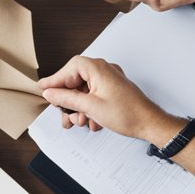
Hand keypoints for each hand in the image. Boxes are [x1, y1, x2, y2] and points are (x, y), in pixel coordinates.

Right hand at [38, 55, 180, 139]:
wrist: (150, 124)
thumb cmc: (129, 114)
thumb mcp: (90, 107)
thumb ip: (66, 99)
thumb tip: (50, 93)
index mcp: (99, 69)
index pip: (69, 69)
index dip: (55, 80)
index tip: (44, 89)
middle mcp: (104, 71)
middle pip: (74, 80)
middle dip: (68, 100)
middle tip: (63, 111)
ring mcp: (109, 81)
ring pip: (82, 91)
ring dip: (78, 108)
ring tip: (79, 120)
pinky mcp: (112, 91)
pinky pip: (92, 96)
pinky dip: (88, 108)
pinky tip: (91, 120)